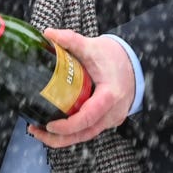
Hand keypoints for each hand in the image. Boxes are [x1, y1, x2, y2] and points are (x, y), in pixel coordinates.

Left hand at [27, 30, 135, 148]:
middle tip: (37, 131)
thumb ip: (71, 40)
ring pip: (86, 135)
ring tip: (41, 131)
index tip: (49, 125)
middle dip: (59, 138)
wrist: (135, 62)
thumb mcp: (93, 46)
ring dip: (64, 138)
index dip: (68, 126)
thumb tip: (48, 33)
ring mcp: (111, 119)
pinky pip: (89, 130)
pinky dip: (73, 132)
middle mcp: (112, 112)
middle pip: (84, 134)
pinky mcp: (108, 120)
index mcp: (110, 96)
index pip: (88, 117)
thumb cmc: (116, 57)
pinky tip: (57, 126)